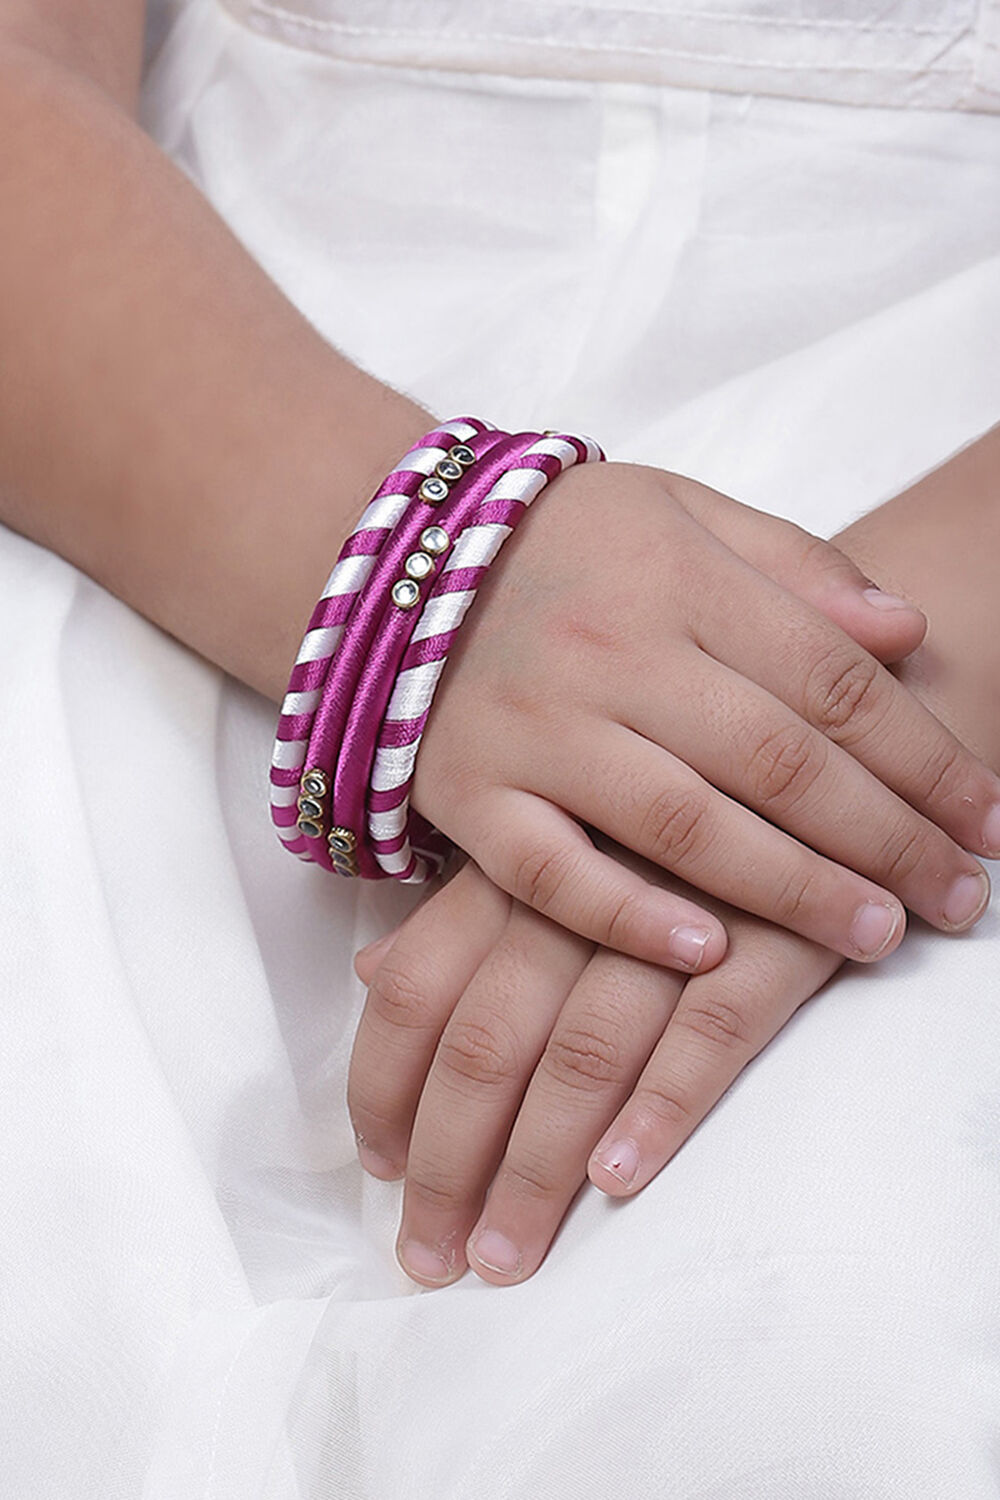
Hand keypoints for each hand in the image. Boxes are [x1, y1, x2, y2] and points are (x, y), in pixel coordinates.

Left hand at [350, 855, 840, 1286]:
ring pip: (584, 1054)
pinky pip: (709, 1034)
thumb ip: (461, 913)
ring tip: (507, 1254)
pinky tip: (617, 1181)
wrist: (813, 771)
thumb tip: (371, 974)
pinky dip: (659, 1108)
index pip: (417, 987)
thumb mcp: (554, 844)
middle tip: (434, 1256)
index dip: (385, 1087)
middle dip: (448, 1161)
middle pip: (487, 1042)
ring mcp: (679, 918)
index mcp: (519, 869)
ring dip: (535, 1168)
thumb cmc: (666, 821)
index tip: (380, 1171)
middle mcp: (582, 894)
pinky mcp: (775, 939)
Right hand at [411, 463, 998, 969]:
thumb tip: (905, 630)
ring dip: (790, 889)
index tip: (987, 818)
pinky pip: (550, 872)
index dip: (924, 755)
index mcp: (678, 579)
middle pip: (775, 761)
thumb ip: (795, 566)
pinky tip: (707, 954)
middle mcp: (611, 654)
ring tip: (876, 936)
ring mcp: (534, 730)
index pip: (829, 678)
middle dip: (885, 838)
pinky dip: (627, 918)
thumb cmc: (568, 543)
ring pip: (679, 824)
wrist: (405, 564)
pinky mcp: (471, 794)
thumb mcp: (684, 512)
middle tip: (960, 899)